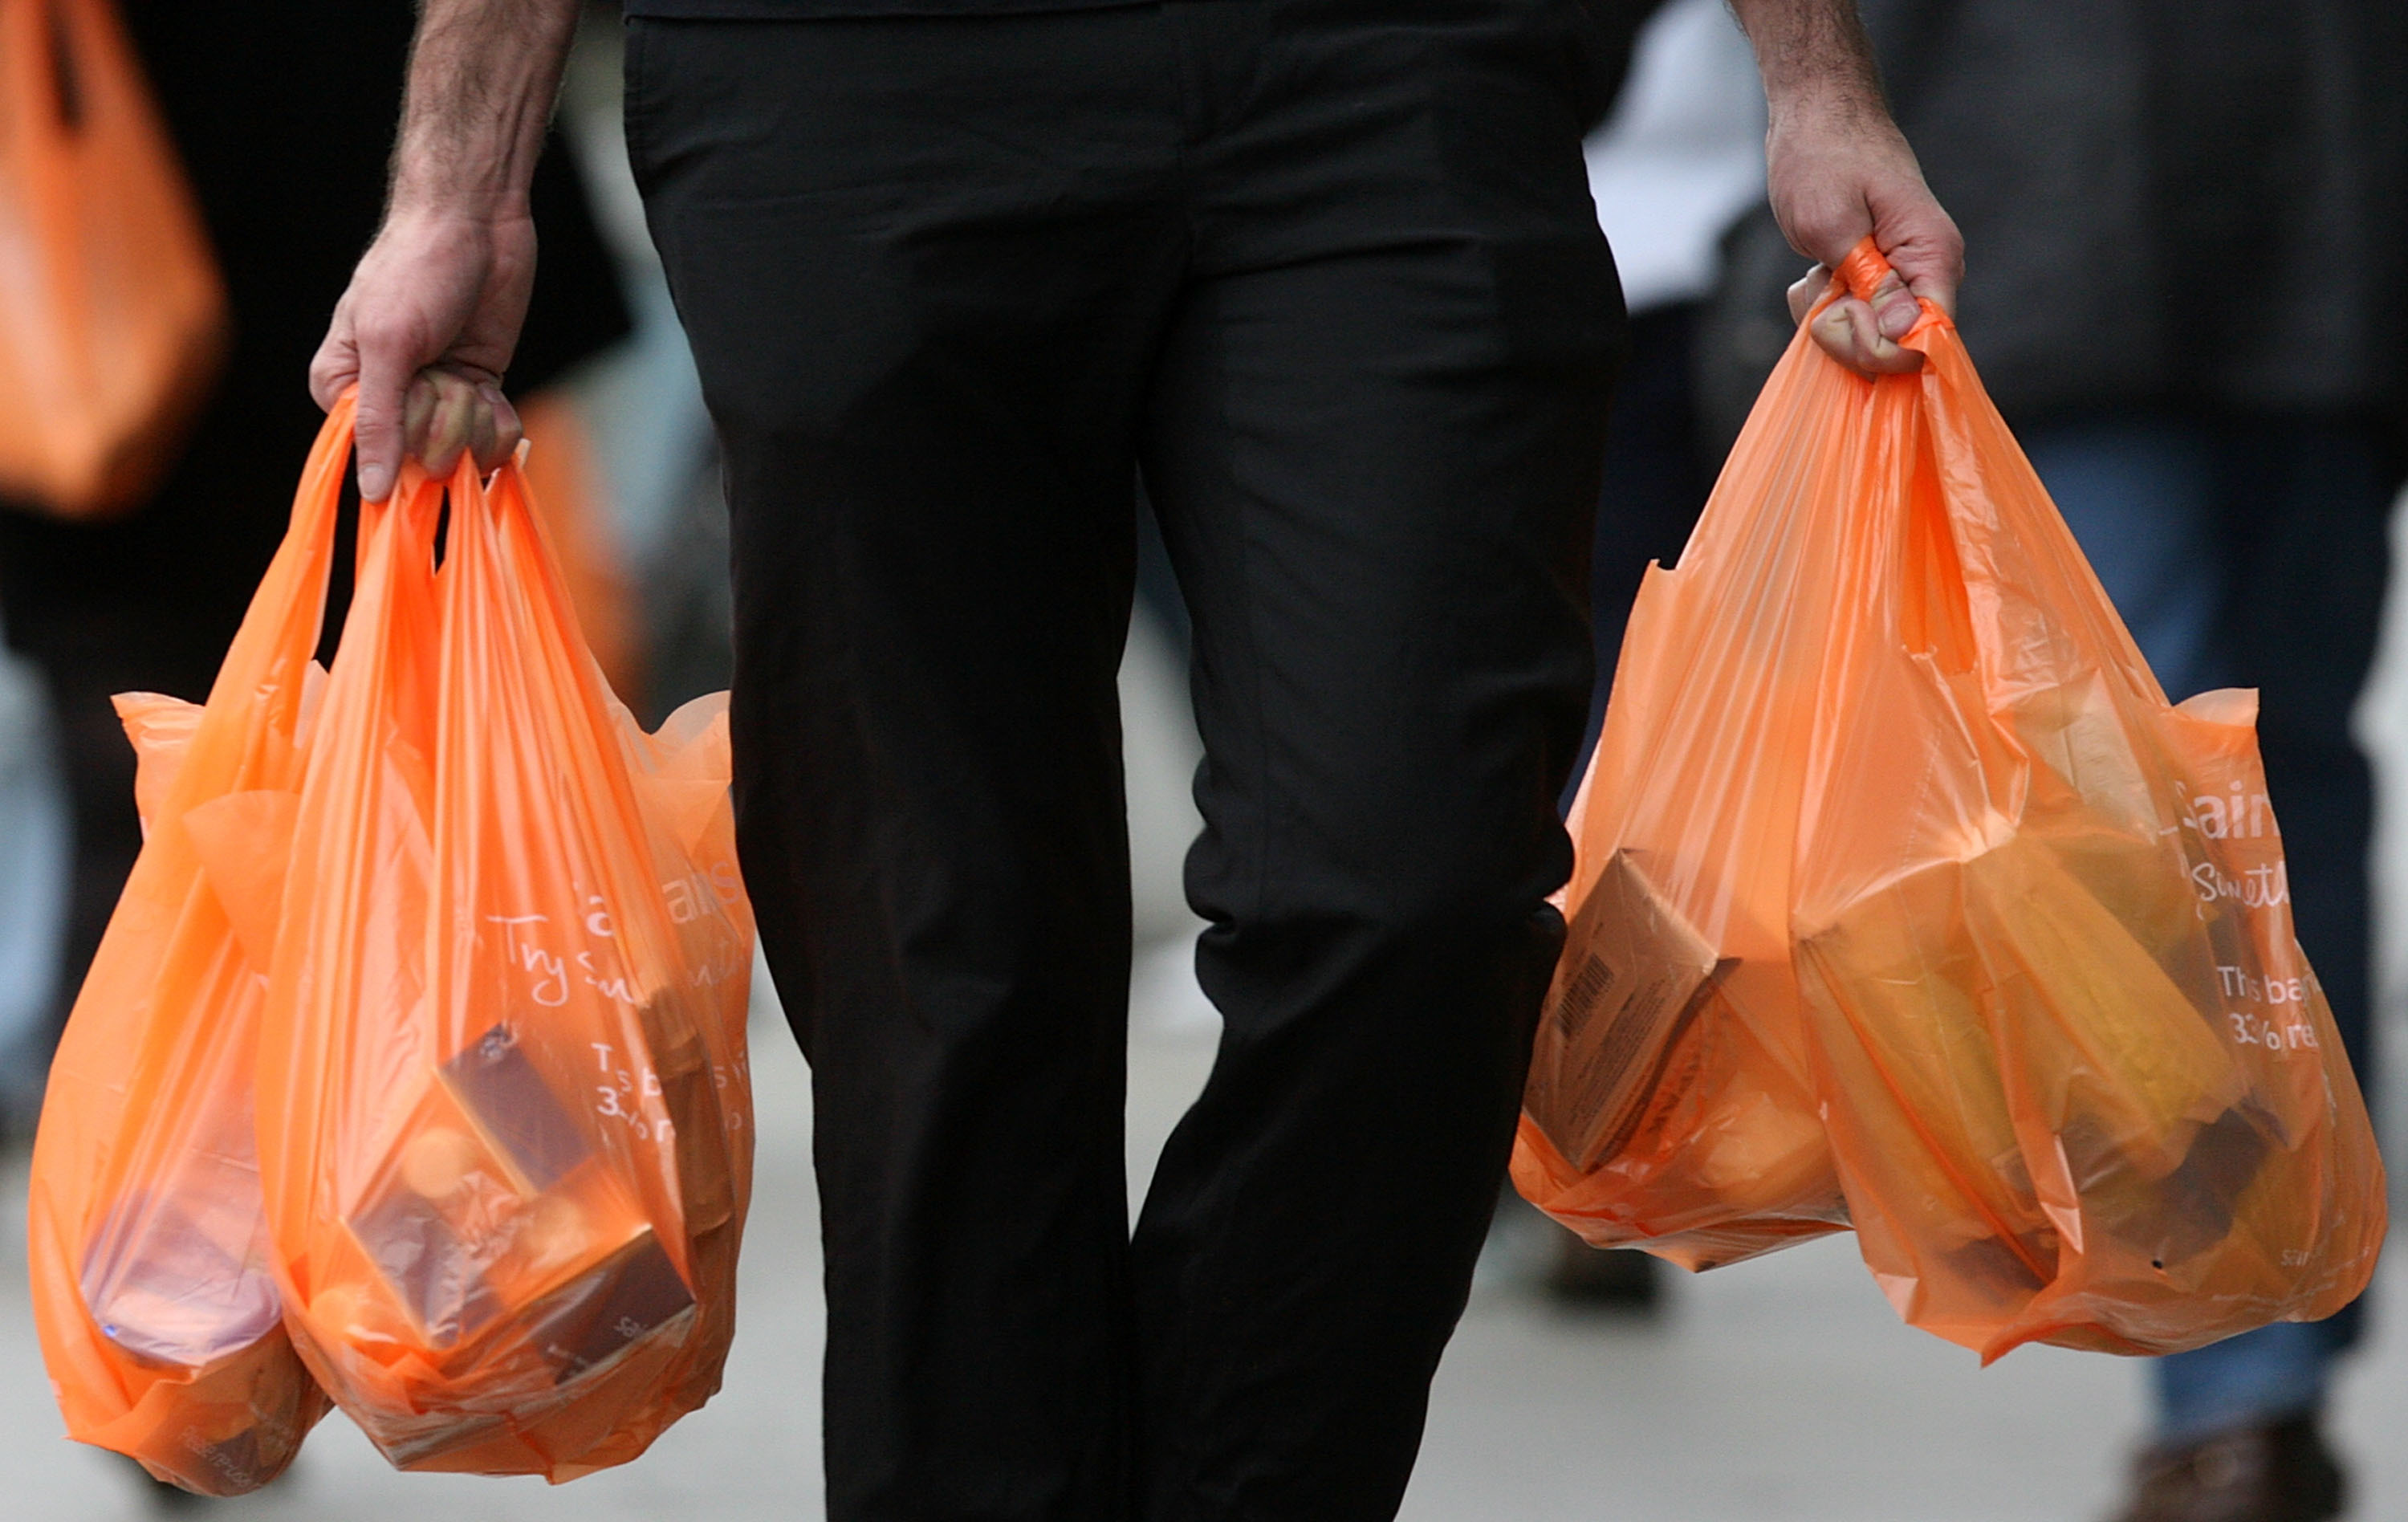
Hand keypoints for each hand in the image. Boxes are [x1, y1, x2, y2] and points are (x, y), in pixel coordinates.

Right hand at [309, 204, 534, 501]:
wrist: (475, 225)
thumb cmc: (416, 270)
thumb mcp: (389, 345)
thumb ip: (379, 422)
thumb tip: (370, 492)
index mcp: (345, 389)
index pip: (373, 457)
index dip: (407, 436)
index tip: (417, 392)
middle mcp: (387, 402)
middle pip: (424, 460)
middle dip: (445, 417)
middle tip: (441, 367)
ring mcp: (435, 399)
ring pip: (463, 452)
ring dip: (475, 414)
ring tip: (464, 369)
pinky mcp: (475, 393)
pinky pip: (493, 440)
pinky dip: (499, 416)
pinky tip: (490, 383)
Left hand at [1764, 91, 1960, 373]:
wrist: (1817, 117)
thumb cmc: (1822, 159)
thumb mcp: (1832, 224)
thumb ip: (1868, 283)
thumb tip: (1904, 334)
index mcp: (1933, 256)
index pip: (1927, 340)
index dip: (1879, 348)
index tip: (1840, 314)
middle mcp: (1927, 272)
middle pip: (1895, 348)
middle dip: (1847, 332)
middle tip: (1823, 282)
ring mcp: (1902, 278)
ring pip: (1867, 338)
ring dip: (1829, 316)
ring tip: (1818, 269)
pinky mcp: (1877, 280)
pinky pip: (1852, 320)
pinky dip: (1824, 306)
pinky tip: (1816, 272)